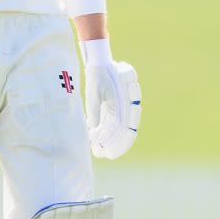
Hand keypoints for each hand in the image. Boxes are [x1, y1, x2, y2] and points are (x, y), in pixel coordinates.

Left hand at [82, 40, 140, 158]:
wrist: (100, 63)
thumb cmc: (98, 76)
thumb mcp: (94, 95)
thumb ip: (95, 113)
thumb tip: (93, 131)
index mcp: (125, 104)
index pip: (123, 128)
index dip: (117, 142)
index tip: (109, 152)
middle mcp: (126, 108)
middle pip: (124, 131)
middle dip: (116, 145)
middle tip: (106, 155)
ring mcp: (120, 108)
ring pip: (117, 129)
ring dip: (110, 141)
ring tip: (100, 152)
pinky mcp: (113, 108)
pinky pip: (111, 124)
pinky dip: (106, 133)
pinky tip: (98, 142)